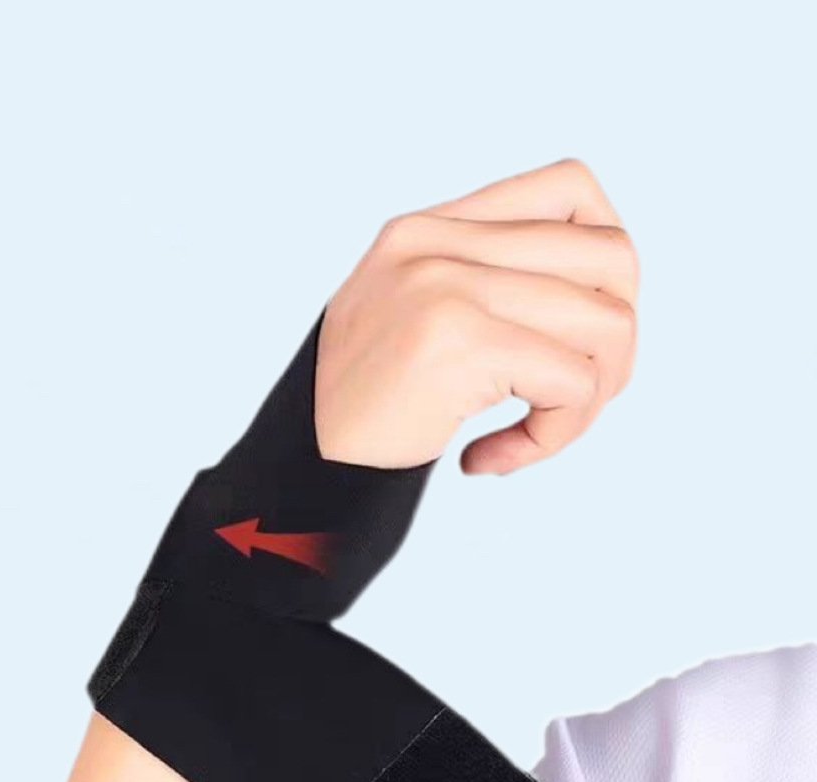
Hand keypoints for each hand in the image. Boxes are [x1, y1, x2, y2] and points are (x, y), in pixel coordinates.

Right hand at [314, 157, 638, 472]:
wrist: (299, 458)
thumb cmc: (361, 401)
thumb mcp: (411, 312)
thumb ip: (481, 282)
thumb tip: (599, 298)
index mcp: (430, 227)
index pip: (570, 186)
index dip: (607, 256)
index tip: (579, 324)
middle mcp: (438, 242)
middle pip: (612, 255)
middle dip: (619, 340)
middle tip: (573, 394)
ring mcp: (447, 284)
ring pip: (608, 323)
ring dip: (592, 398)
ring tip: (536, 433)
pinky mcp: (459, 341)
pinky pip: (572, 385)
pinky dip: (556, 435)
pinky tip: (492, 457)